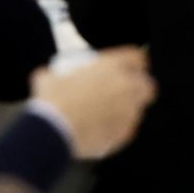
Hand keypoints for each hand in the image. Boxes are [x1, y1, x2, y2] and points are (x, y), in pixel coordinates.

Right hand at [30, 47, 155, 160]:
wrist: (53, 131)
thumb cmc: (51, 100)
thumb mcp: (48, 78)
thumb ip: (54, 74)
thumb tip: (46, 76)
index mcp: (113, 66)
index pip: (137, 58)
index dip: (134, 62)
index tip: (128, 67)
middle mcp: (127, 87)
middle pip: (147, 85)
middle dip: (140, 87)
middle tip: (126, 91)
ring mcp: (128, 112)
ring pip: (139, 110)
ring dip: (128, 110)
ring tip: (111, 114)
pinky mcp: (124, 134)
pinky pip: (127, 130)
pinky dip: (119, 129)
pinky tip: (104, 130)